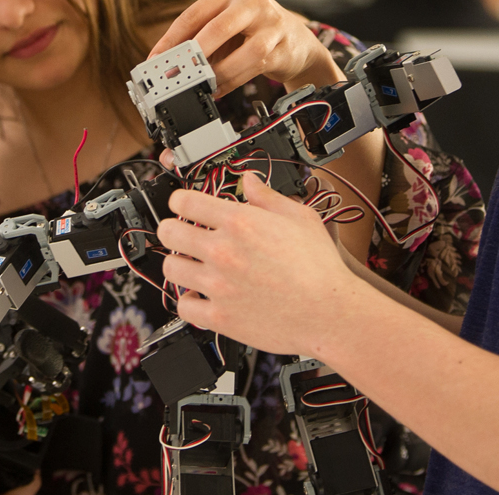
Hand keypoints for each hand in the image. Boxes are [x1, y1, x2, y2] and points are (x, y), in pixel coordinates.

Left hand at [150, 0, 342, 94]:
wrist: (297, 42)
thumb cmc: (254, 32)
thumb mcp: (226, 26)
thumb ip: (201, 39)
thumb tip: (169, 64)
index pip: (193, 14)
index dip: (171, 39)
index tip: (155, 60)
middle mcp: (252, 2)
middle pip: (218, 28)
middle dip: (194, 54)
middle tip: (177, 74)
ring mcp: (272, 24)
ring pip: (243, 52)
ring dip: (218, 73)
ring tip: (202, 86)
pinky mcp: (283, 47)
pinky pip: (255, 68)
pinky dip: (232, 82)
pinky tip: (218, 90)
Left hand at [156, 173, 366, 356]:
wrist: (330, 312)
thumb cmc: (320, 268)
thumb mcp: (300, 217)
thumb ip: (267, 197)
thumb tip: (249, 181)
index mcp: (239, 222)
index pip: (185, 201)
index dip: (180, 201)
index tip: (182, 206)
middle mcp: (222, 251)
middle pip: (168, 232)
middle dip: (173, 229)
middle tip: (181, 234)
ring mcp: (217, 285)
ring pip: (170, 268)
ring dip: (179, 263)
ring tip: (192, 265)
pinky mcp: (219, 316)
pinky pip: (183, 305)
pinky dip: (189, 300)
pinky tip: (201, 296)